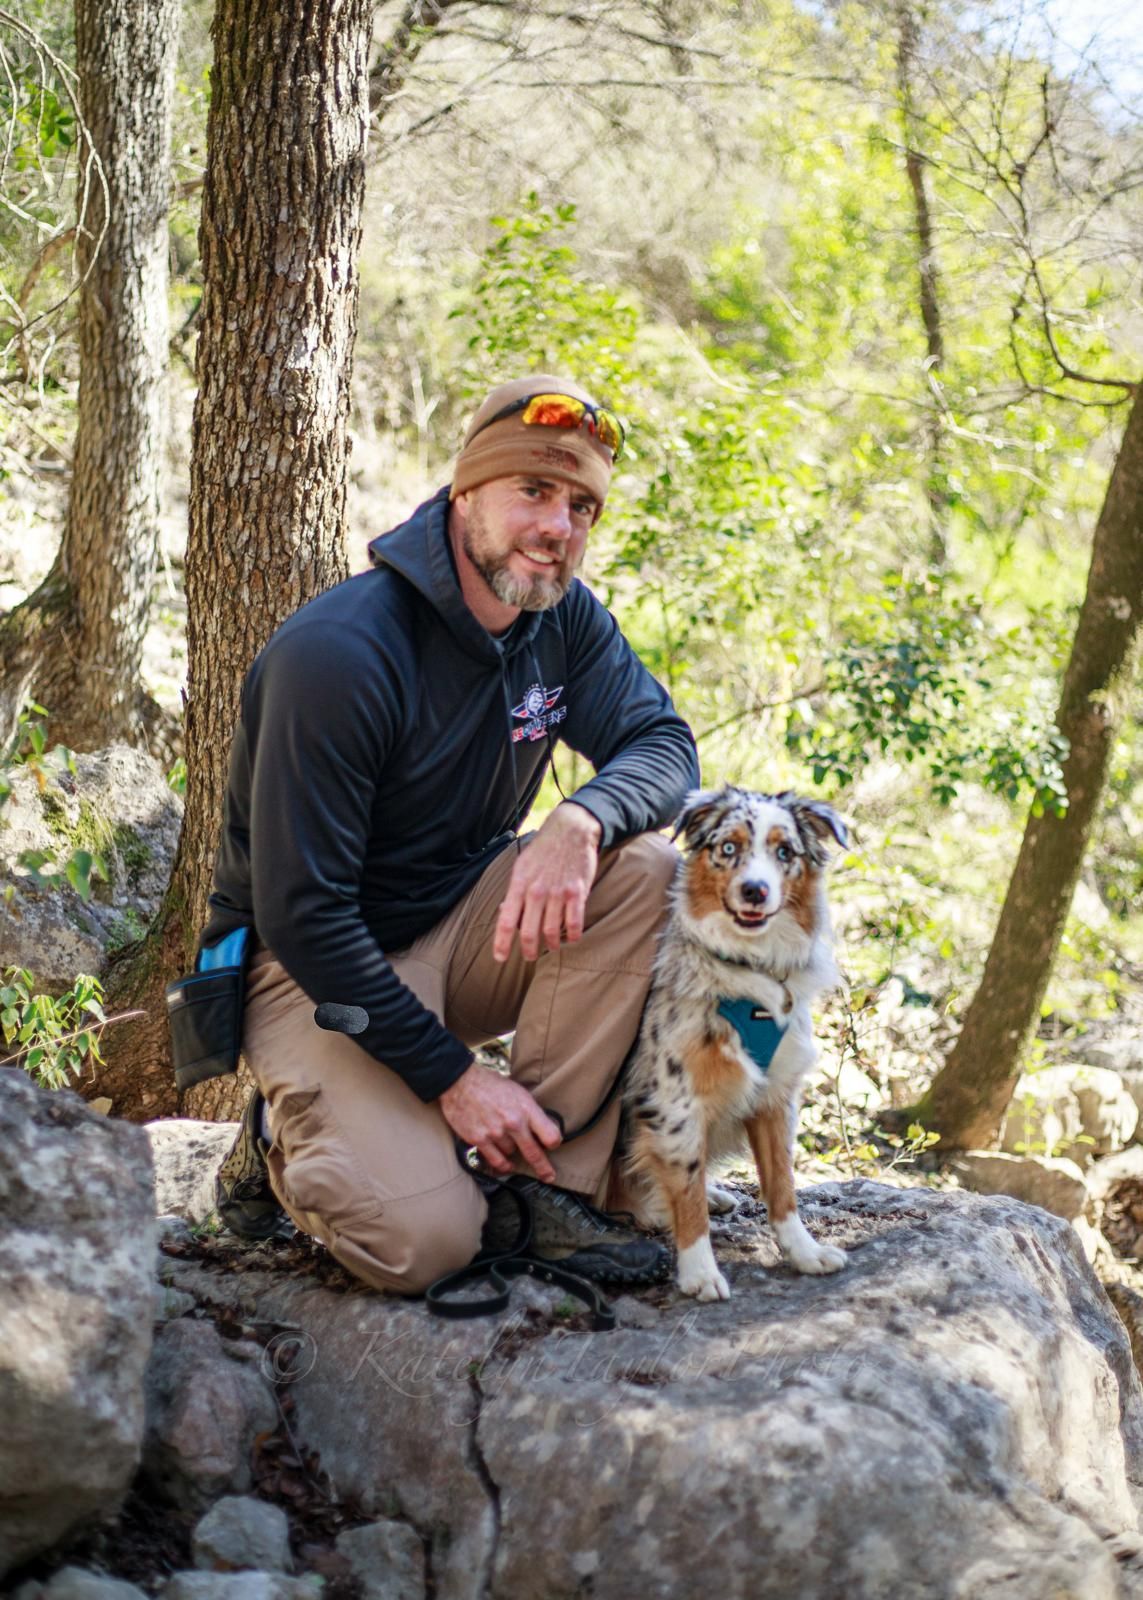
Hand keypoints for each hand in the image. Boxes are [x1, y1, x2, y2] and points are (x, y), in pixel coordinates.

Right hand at [438, 1062, 561, 1179]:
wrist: (461, 1082)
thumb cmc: (490, 1084)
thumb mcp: (518, 1092)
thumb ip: (530, 1111)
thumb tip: (542, 1128)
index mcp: (526, 1108)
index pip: (550, 1135)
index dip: (554, 1142)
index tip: (552, 1145)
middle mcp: (513, 1122)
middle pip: (534, 1153)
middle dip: (543, 1168)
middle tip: (549, 1176)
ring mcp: (495, 1133)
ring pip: (512, 1154)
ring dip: (512, 1150)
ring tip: (505, 1139)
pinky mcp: (479, 1140)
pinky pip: (496, 1161)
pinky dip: (503, 1165)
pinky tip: (507, 1165)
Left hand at [493, 802, 601, 962]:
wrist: (571, 830)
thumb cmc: (543, 850)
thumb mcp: (521, 866)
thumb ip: (514, 891)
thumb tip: (504, 912)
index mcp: (519, 884)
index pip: (506, 921)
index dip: (501, 943)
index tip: (499, 958)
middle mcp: (536, 890)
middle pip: (529, 932)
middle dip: (529, 950)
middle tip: (529, 957)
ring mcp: (557, 892)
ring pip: (552, 931)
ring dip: (551, 944)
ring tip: (551, 946)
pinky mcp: (577, 892)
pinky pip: (575, 922)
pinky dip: (573, 935)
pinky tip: (572, 938)